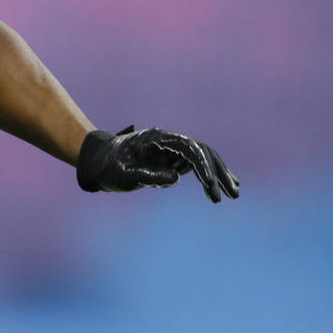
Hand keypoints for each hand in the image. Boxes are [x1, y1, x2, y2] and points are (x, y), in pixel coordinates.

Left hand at [76, 126, 238, 202]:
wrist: (99, 161)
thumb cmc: (109, 167)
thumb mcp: (124, 174)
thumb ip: (148, 175)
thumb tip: (176, 178)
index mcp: (156, 138)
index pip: (187, 148)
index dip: (201, 165)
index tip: (209, 184)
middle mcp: (168, 140)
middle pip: (201, 151)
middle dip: (217, 171)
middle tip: (230, 194)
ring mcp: (172, 149)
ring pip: (203, 157)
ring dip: (219, 174)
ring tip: (234, 193)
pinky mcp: (173, 159)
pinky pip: (197, 165)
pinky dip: (211, 174)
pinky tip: (226, 185)